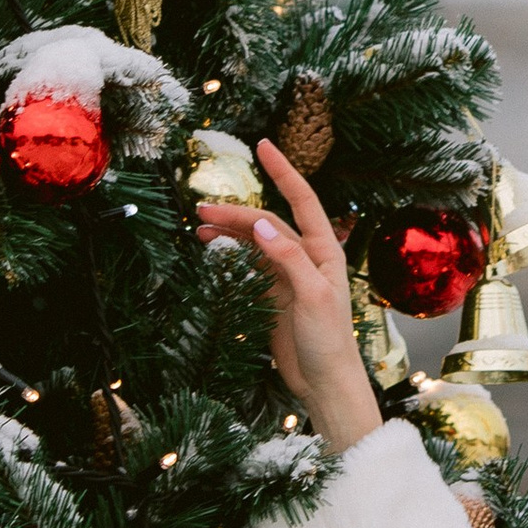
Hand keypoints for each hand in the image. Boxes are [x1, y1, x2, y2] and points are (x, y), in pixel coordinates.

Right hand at [193, 141, 382, 455]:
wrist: (325, 382)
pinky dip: (231, 252)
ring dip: (230, 230)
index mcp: (323, 251)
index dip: (282, 172)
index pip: (301, 201)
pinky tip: (213, 247)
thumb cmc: (328, 341)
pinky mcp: (275, 294)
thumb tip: (259, 224)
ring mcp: (289, 275)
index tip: (263, 145)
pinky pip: (250, 263)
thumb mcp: (312, 296)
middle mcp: (307, 257)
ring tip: (199, 226)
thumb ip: (287, 258)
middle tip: (200, 209)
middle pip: (267, 222)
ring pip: (255, 241)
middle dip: (236, 212)